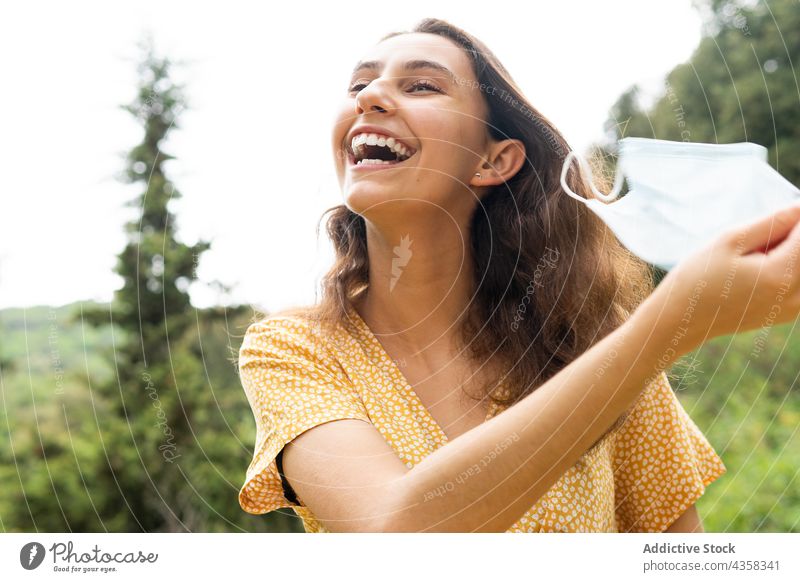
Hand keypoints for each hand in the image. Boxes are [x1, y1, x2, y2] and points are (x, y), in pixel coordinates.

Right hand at [649, 201, 799, 354]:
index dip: (791, 220)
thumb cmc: (697, 278)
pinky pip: (795, 283)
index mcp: (780, 276)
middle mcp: (794, 297)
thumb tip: (799, 210)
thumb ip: (771, 223)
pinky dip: (782, 271)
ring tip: (751, 259)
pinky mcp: (785, 314)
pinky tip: (753, 273)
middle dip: (787, 239)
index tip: (765, 224)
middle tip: (754, 241)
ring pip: (799, 268)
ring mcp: (791, 309)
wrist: (680, 321)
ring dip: (785, 255)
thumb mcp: (729, 241)